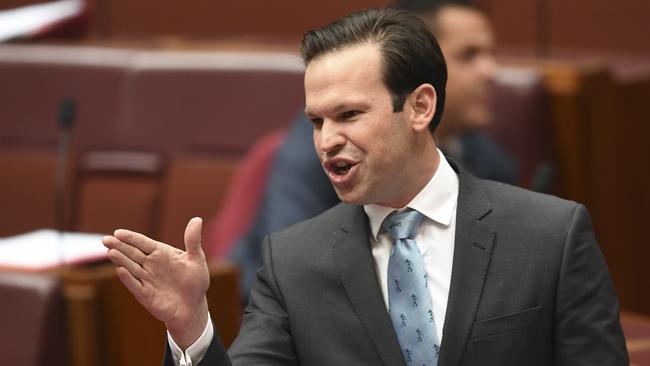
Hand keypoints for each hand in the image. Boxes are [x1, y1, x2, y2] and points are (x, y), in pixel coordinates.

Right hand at [102, 217, 209, 348]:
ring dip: (121, 260)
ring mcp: (147, 279)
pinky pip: (135, 285)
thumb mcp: (197, 259)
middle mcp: (151, 265)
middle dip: (119, 246)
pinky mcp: (145, 295)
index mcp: (161, 253)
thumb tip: (197, 219)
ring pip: (130, 267)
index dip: (131, 238)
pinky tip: (120, 270)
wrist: (193, 307)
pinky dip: (128, 278)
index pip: (143, 243)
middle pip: (132, 253)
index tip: (118, 232)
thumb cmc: (195, 281)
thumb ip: (193, 240)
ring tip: (110, 252)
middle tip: (106, 240)